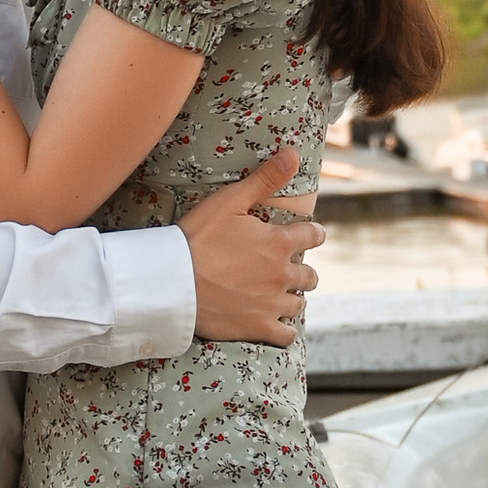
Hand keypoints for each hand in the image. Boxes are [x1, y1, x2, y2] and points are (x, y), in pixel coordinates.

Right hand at [181, 148, 324, 344]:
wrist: (173, 283)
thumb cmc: (197, 238)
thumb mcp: (229, 201)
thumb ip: (264, 179)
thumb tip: (292, 153)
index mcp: (279, 243)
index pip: (313, 236)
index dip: (313, 234)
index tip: (311, 235)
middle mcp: (282, 275)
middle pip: (310, 275)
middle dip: (302, 271)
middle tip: (288, 269)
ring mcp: (272, 304)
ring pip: (299, 304)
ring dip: (293, 298)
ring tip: (280, 295)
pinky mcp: (258, 328)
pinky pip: (286, 335)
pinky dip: (285, 330)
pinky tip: (277, 325)